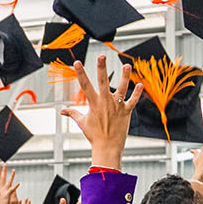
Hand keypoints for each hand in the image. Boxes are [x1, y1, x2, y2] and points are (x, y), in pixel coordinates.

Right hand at [58, 55, 140, 172]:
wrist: (107, 147)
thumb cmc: (94, 135)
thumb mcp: (82, 123)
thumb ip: (73, 113)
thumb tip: (62, 111)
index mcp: (93, 103)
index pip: (85, 85)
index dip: (80, 73)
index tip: (77, 62)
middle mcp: (105, 102)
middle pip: (103, 82)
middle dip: (101, 68)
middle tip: (102, 56)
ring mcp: (117, 106)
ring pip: (122, 88)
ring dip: (125, 76)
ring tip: (127, 65)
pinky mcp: (126, 112)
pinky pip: (133, 101)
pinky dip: (137, 93)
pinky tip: (140, 84)